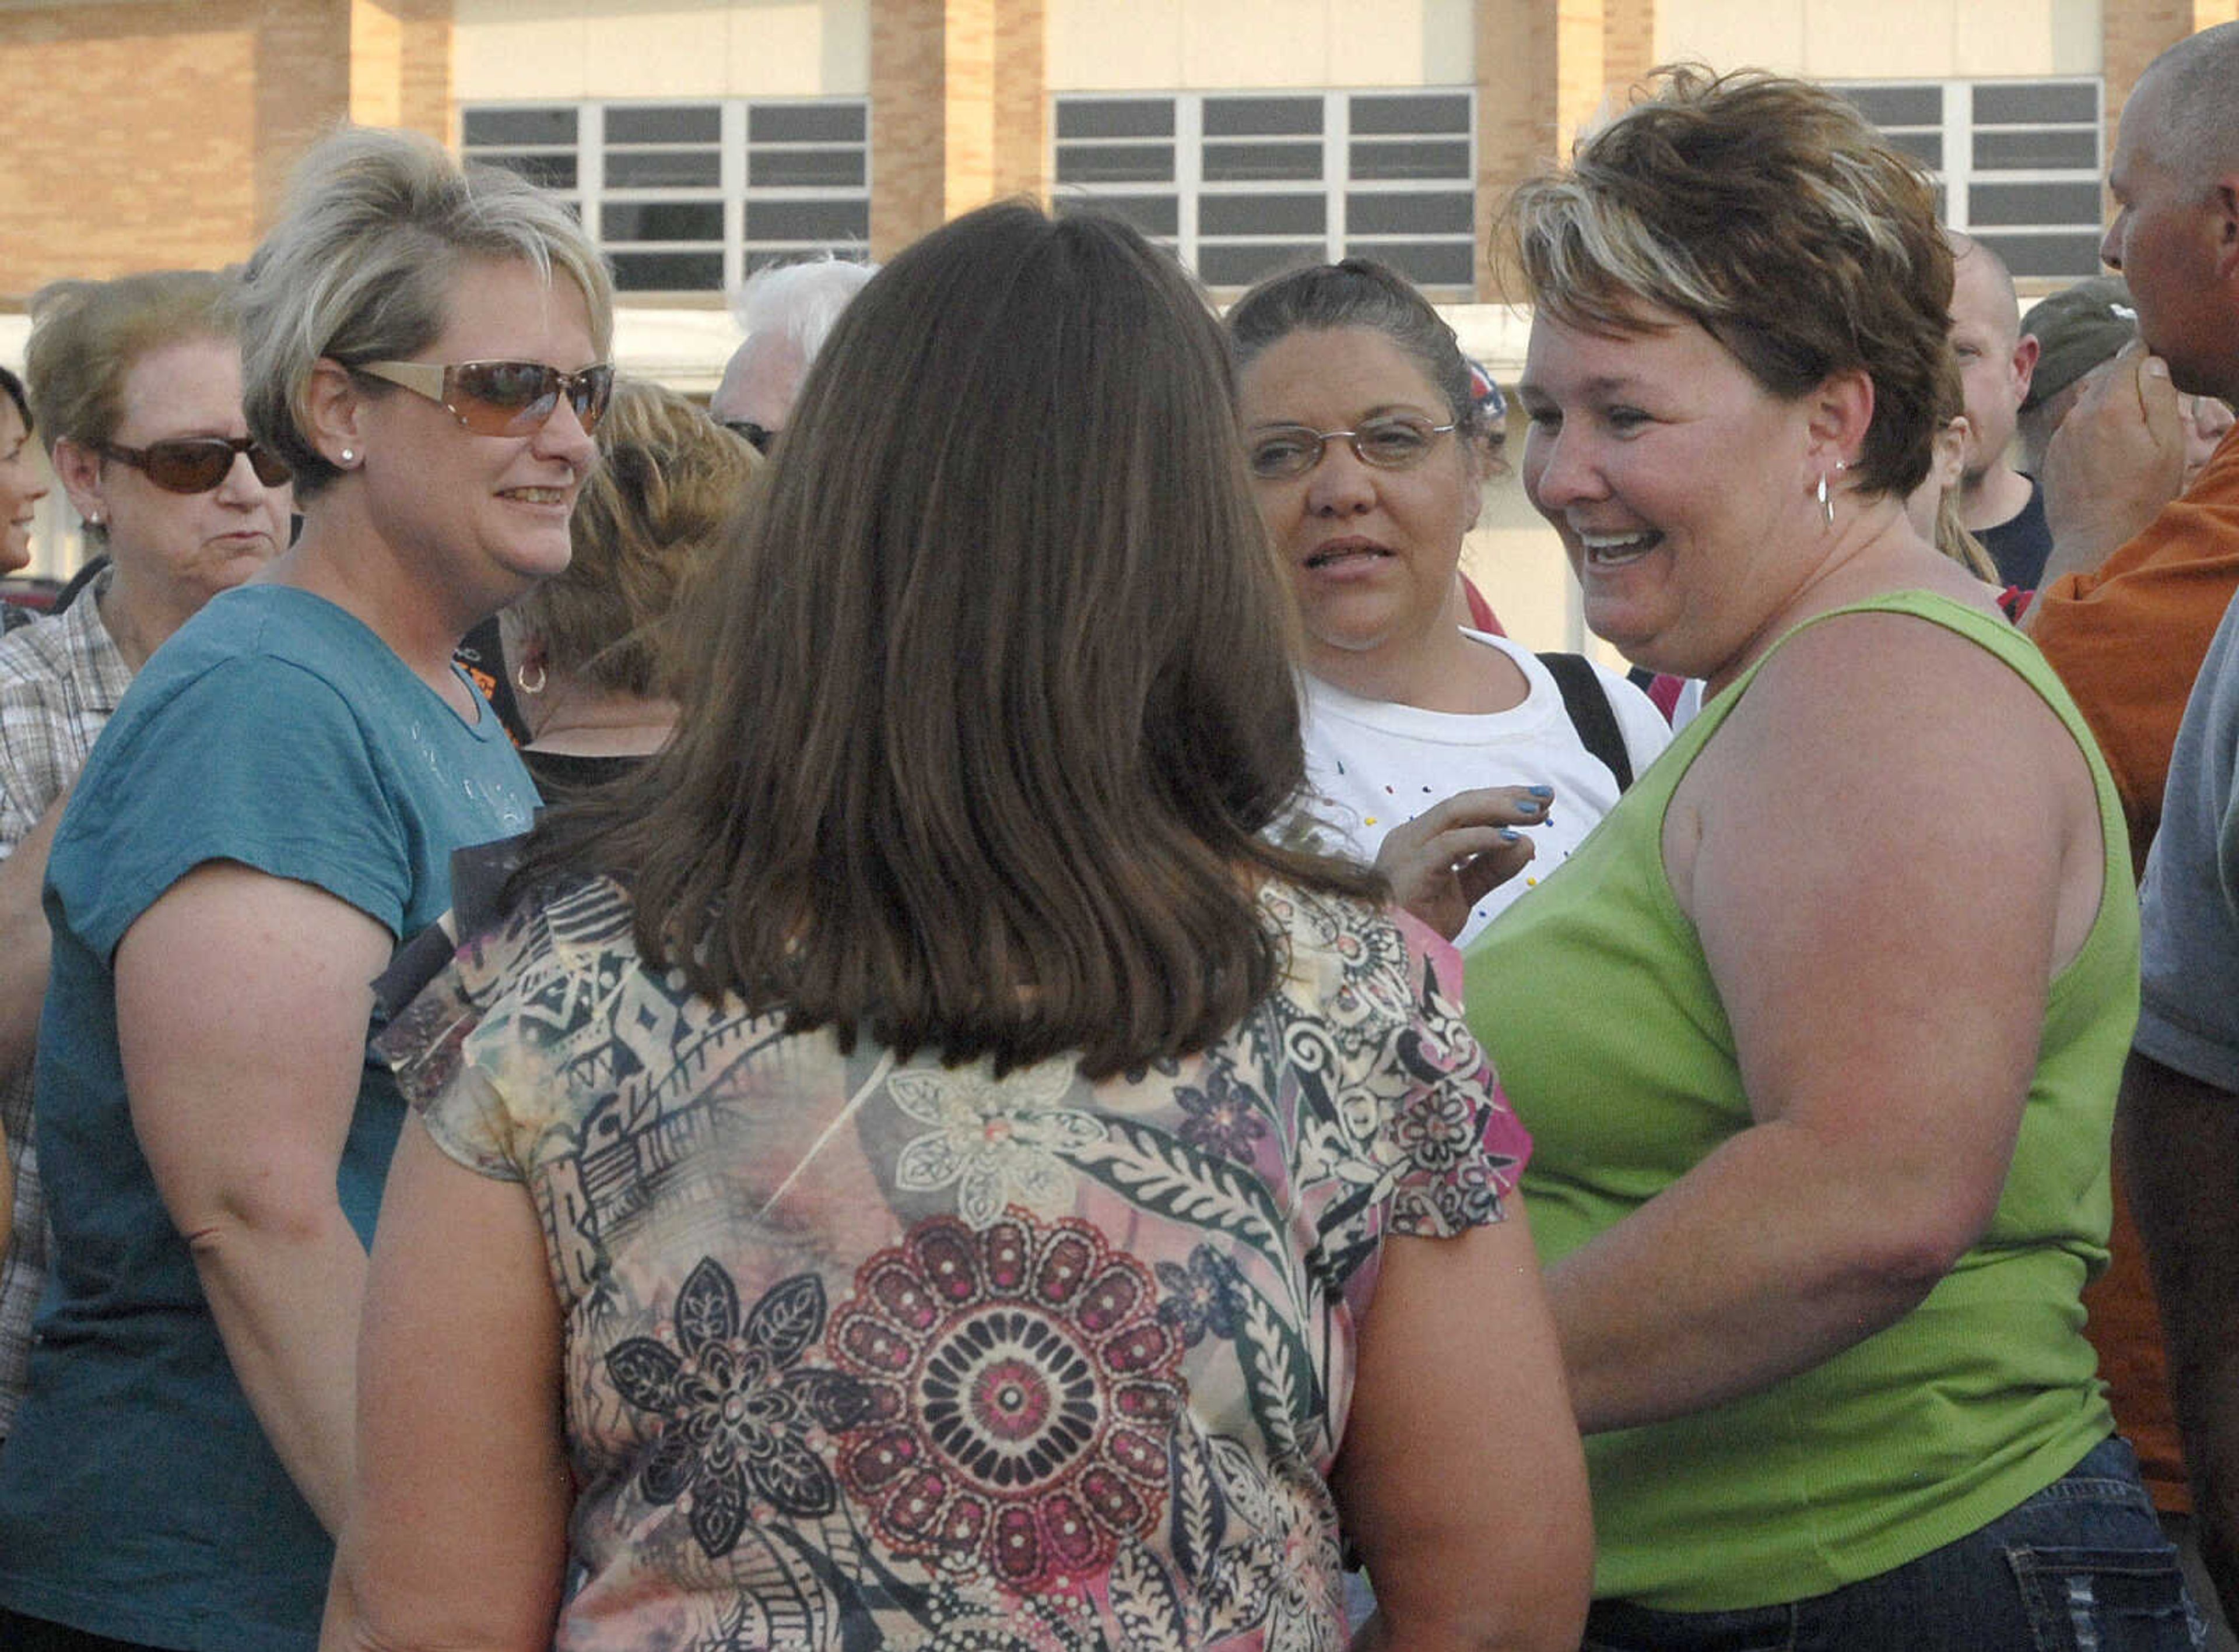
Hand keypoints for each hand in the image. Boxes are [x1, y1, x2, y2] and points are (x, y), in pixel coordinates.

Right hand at [1375, 786, 1543, 939]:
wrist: (1390, 966)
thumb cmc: (1418, 930)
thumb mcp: (1464, 894)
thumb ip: (1490, 869)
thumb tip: (1526, 842)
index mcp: (1419, 840)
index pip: (1463, 810)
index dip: (1502, 801)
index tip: (1540, 802)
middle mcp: (1409, 838)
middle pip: (1461, 804)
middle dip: (1506, 798)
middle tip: (1545, 797)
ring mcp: (1406, 852)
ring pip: (1454, 813)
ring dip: (1499, 809)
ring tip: (1534, 812)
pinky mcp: (1409, 872)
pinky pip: (1448, 846)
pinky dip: (1482, 838)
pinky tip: (1511, 838)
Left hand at [2041, 344, 2185, 583]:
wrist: (2096, 540)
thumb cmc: (2142, 495)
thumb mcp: (2168, 444)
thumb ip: (2160, 396)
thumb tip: (2151, 361)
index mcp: (2112, 404)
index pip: (2129, 357)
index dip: (2147, 353)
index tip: (2159, 359)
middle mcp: (2079, 413)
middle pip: (2108, 377)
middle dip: (2129, 379)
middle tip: (2151, 396)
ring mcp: (2061, 434)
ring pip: (2090, 403)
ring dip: (2110, 406)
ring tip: (2131, 429)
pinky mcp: (2053, 454)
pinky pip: (2076, 428)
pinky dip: (2093, 428)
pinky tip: (2108, 452)